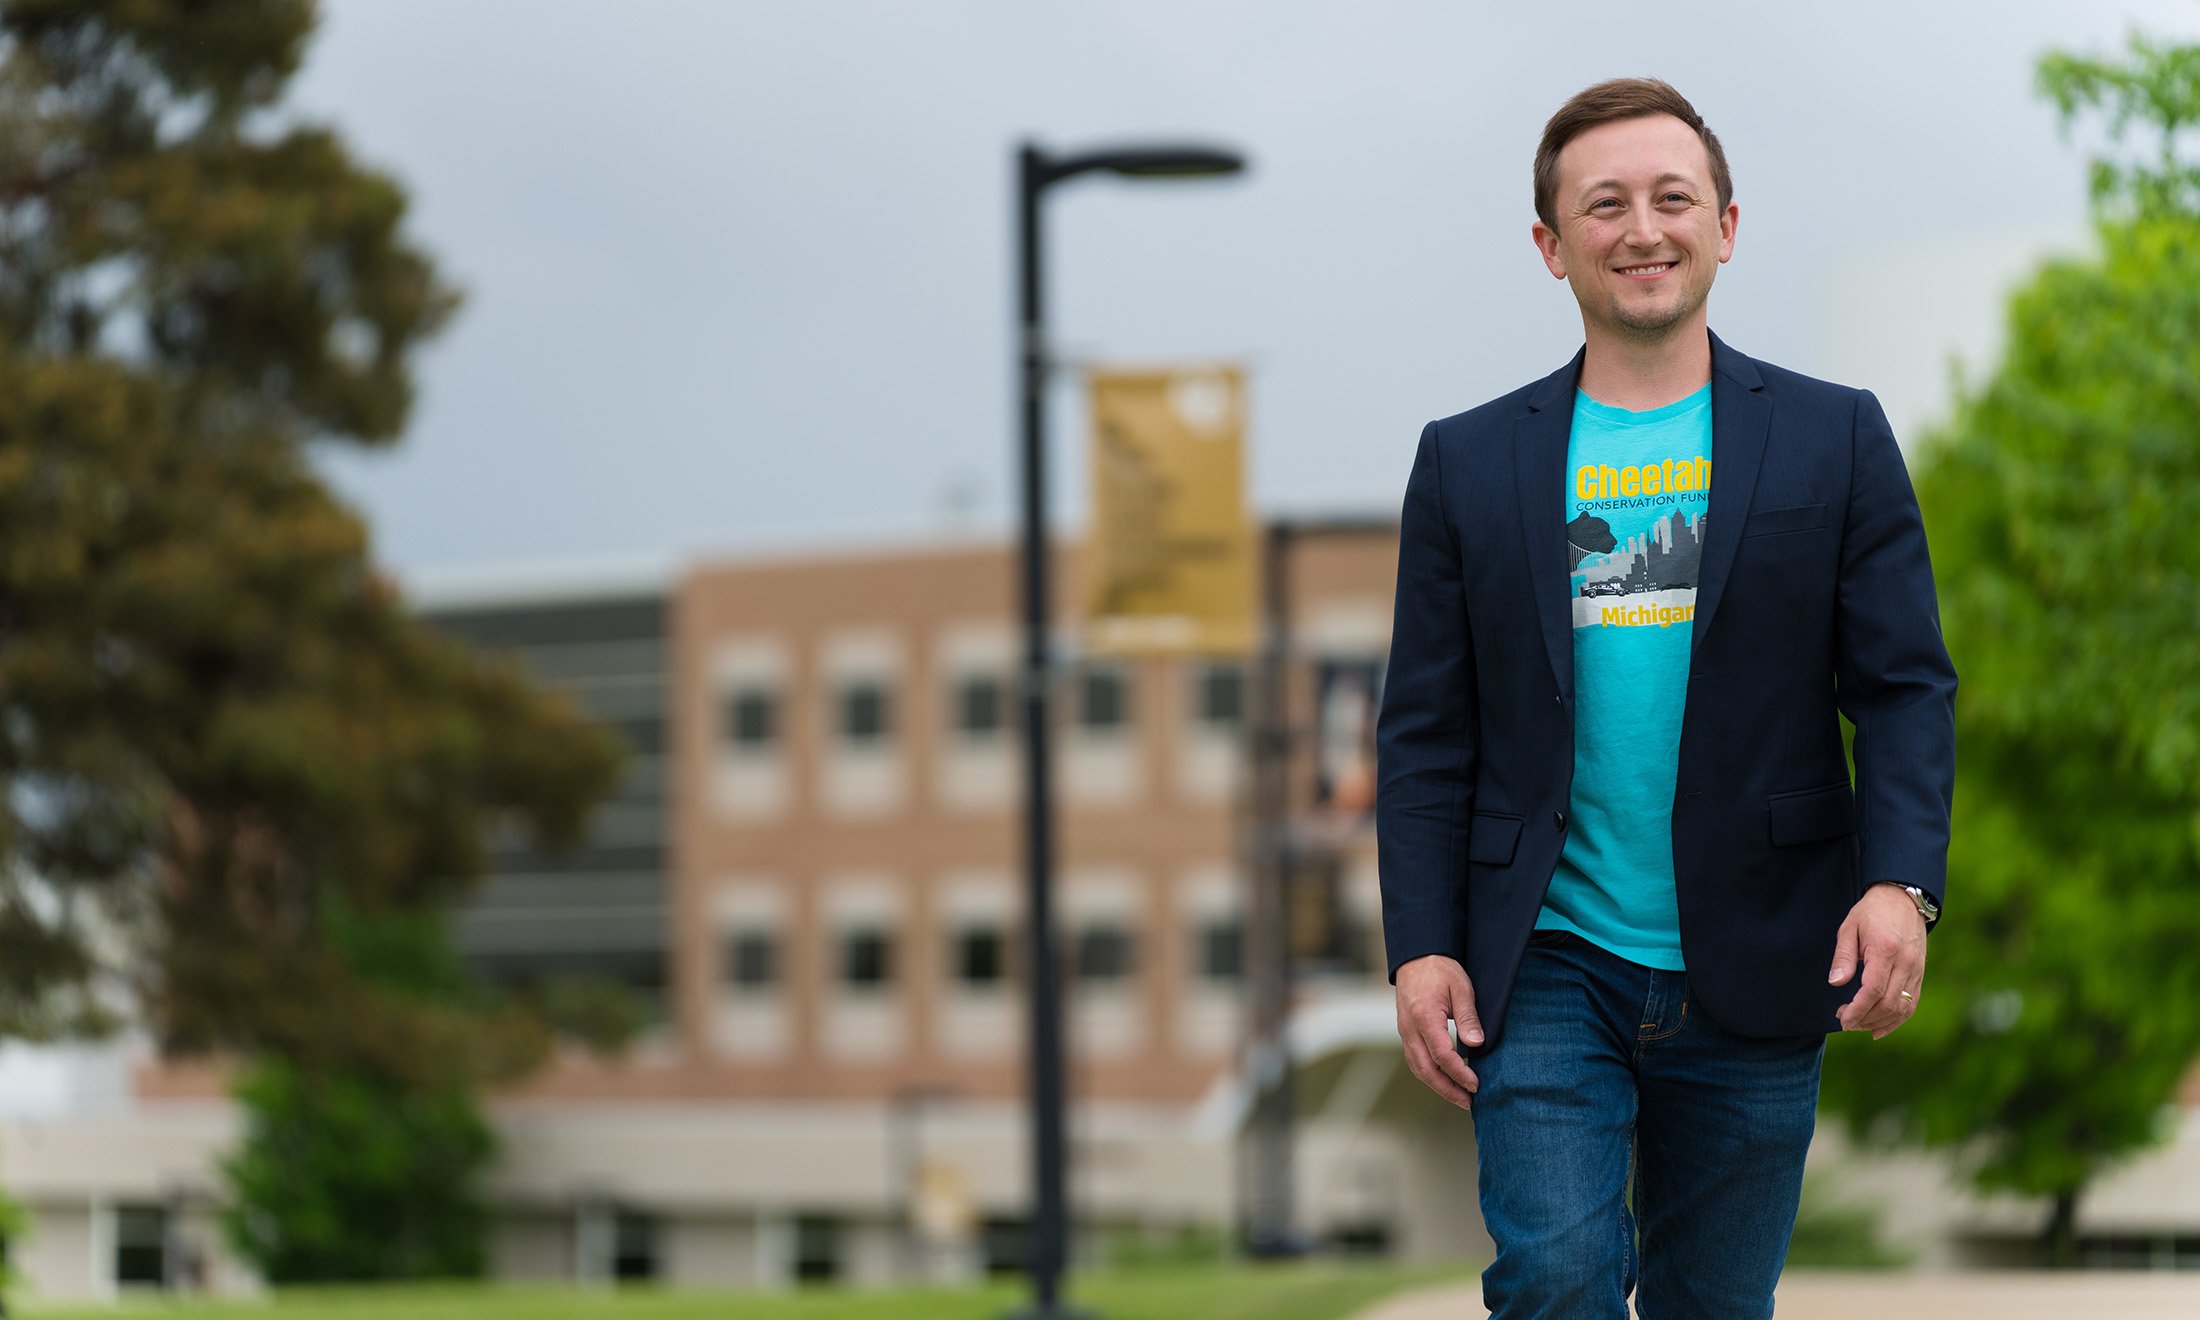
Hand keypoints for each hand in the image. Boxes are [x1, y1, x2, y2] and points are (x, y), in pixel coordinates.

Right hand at [1394, 954, 1481, 1107]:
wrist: (1417, 955)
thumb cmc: (1440, 969)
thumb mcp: (1461, 988)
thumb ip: (1468, 1017)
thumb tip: (1476, 1045)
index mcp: (1424, 1017)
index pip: (1442, 1055)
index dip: (1460, 1074)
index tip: (1477, 1084)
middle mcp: (1410, 1028)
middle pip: (1426, 1069)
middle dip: (1448, 1089)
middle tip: (1469, 1102)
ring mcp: (1405, 1031)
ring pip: (1418, 1068)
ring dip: (1438, 1086)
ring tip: (1459, 1097)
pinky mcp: (1406, 1032)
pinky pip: (1415, 1060)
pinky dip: (1430, 1074)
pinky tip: (1445, 1079)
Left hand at [1829, 884, 1927, 1038]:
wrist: (1903, 899)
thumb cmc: (1871, 912)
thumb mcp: (1849, 927)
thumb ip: (1843, 956)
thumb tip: (1835, 983)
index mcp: (1885, 951)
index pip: (1873, 990)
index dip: (1857, 1010)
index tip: (1842, 1019)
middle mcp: (1905, 963)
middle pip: (1888, 1003)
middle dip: (1865, 1019)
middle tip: (1845, 1022)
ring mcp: (1916, 970)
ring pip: (1903, 1007)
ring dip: (1880, 1022)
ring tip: (1859, 1025)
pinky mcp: (1920, 974)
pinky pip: (1912, 1003)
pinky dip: (1898, 1019)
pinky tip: (1880, 1027)